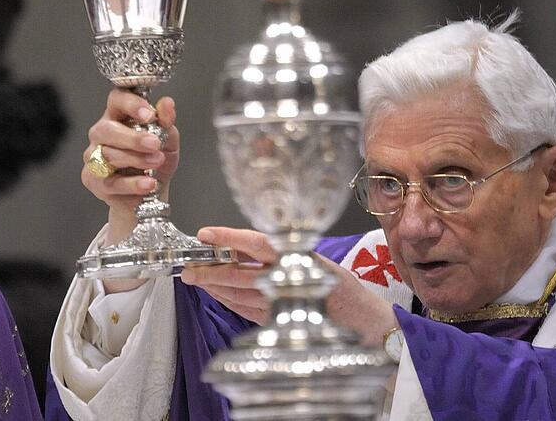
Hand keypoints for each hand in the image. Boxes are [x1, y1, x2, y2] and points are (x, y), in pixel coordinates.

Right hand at [81, 89, 179, 240]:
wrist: (152, 192)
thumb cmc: (156, 161)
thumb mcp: (168, 141)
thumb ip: (166, 123)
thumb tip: (167, 103)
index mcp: (119, 117)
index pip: (117, 99)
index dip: (131, 104)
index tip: (149, 114)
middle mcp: (101, 134)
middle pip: (106, 130)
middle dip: (133, 138)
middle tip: (155, 144)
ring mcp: (93, 157)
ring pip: (108, 155)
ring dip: (136, 160)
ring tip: (157, 162)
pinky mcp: (93, 181)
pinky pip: (111, 182)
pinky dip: (132, 184)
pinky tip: (148, 183)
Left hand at [180, 227, 397, 346]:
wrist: (365, 323)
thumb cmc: (344, 290)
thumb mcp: (320, 261)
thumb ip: (287, 254)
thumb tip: (247, 246)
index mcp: (300, 258)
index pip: (257, 243)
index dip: (229, 237)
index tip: (207, 234)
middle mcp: (290, 280)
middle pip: (241, 273)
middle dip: (211, 270)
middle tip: (190, 267)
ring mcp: (284, 304)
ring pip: (240, 294)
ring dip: (216, 288)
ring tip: (199, 280)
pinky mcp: (281, 322)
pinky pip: (248, 311)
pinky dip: (231, 303)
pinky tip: (220, 297)